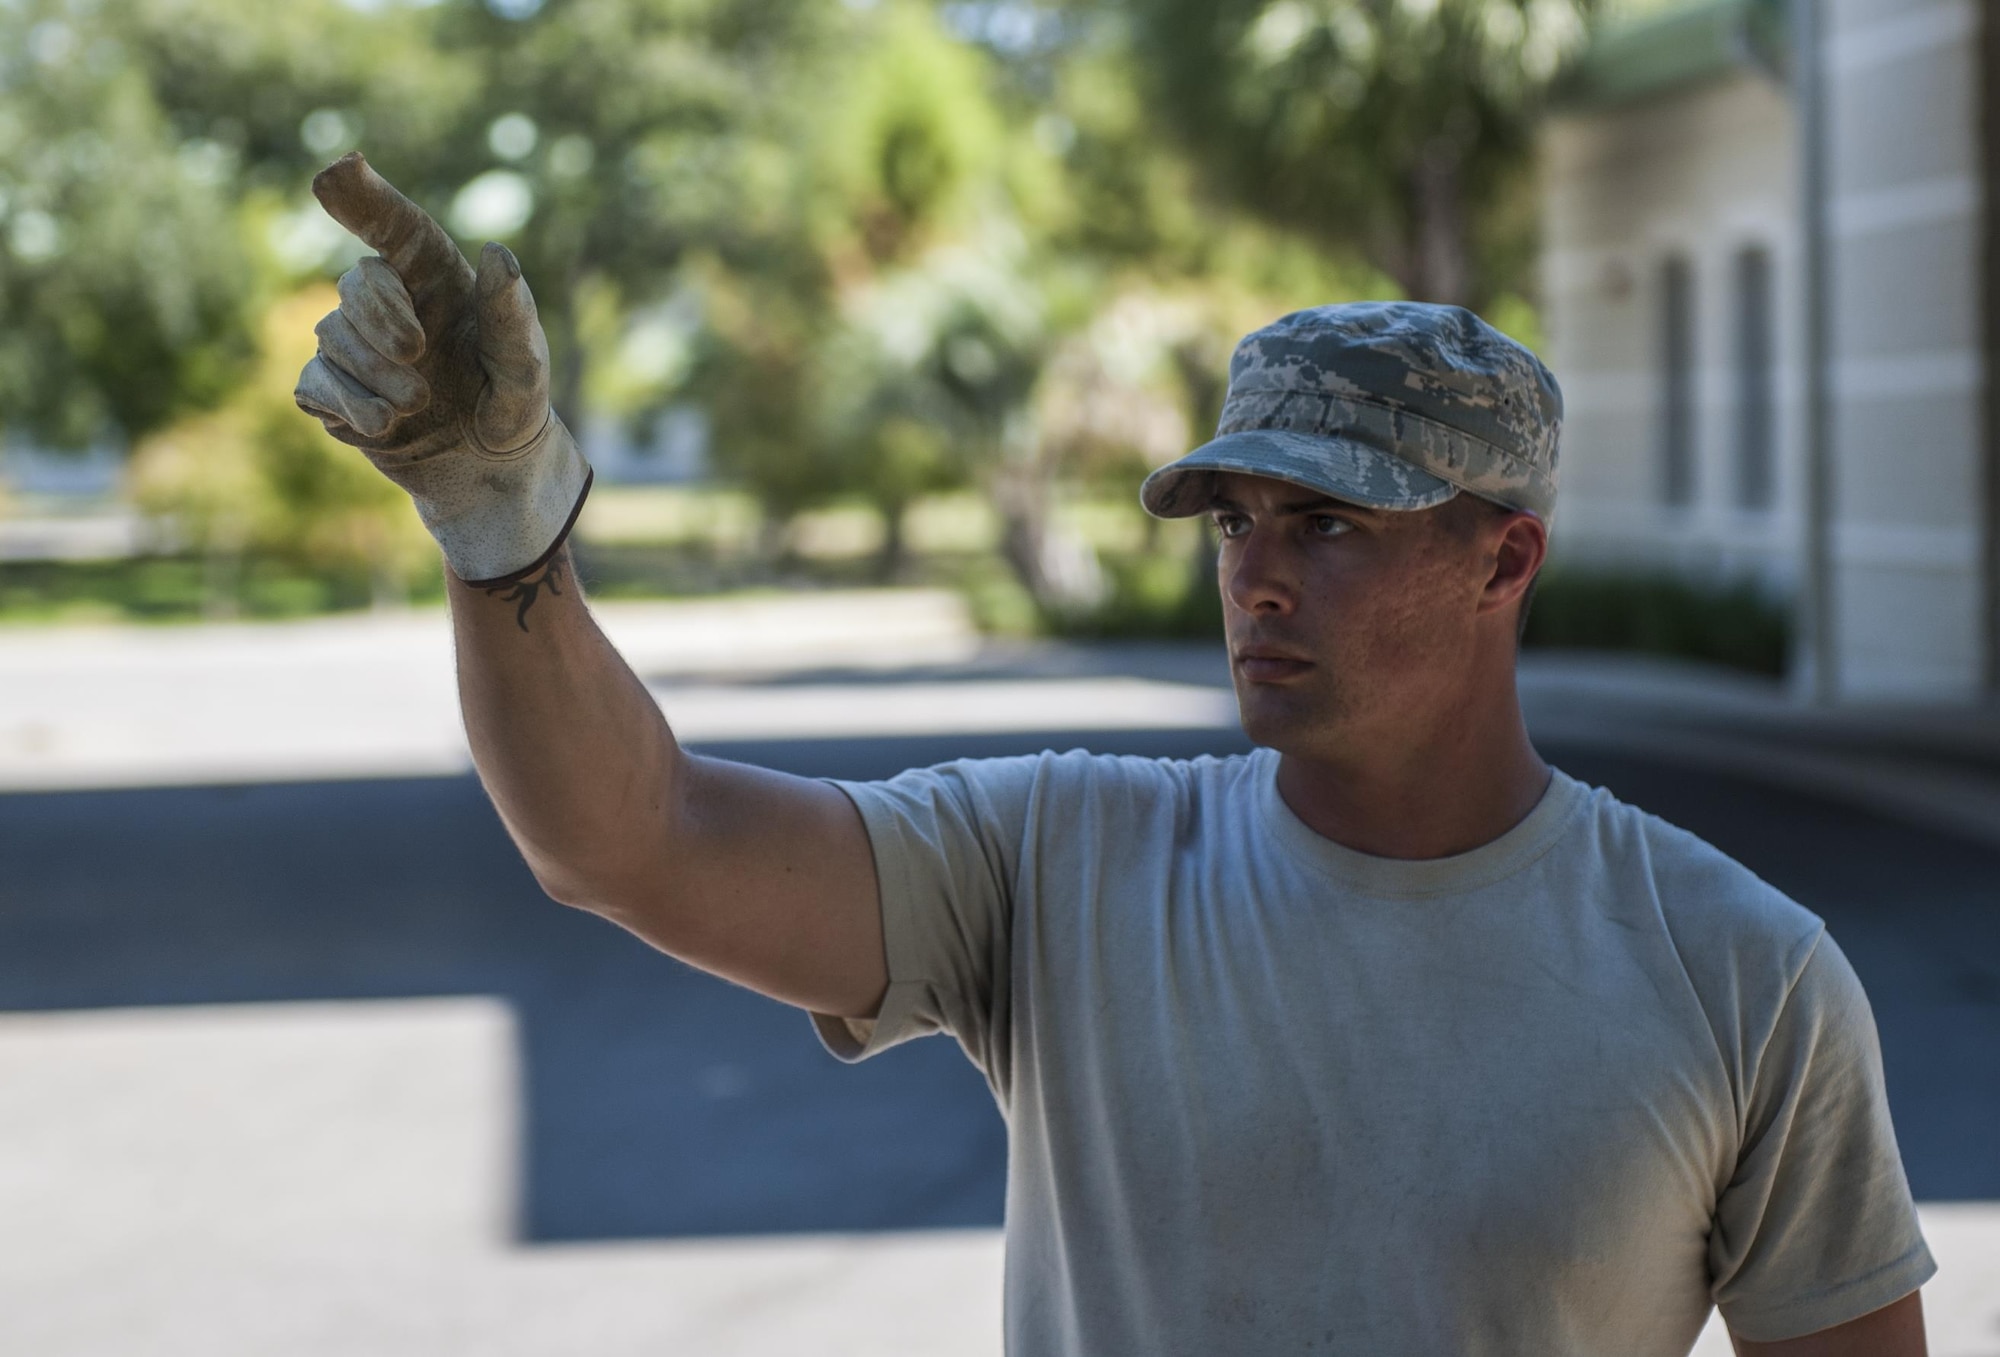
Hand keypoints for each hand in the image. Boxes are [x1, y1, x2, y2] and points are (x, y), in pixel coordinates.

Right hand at [294, 152, 590, 585]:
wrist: (490, 471)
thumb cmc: (513, 403)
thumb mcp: (526, 366)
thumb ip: (512, 315)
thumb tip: (498, 253)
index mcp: (436, 277)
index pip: (395, 223)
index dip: (364, 194)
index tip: (335, 170)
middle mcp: (390, 301)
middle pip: (357, 282)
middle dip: (382, 318)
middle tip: (419, 356)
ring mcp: (355, 345)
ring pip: (332, 335)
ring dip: (375, 373)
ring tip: (418, 404)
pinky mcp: (332, 391)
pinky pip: (315, 383)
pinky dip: (348, 403)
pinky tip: (385, 424)